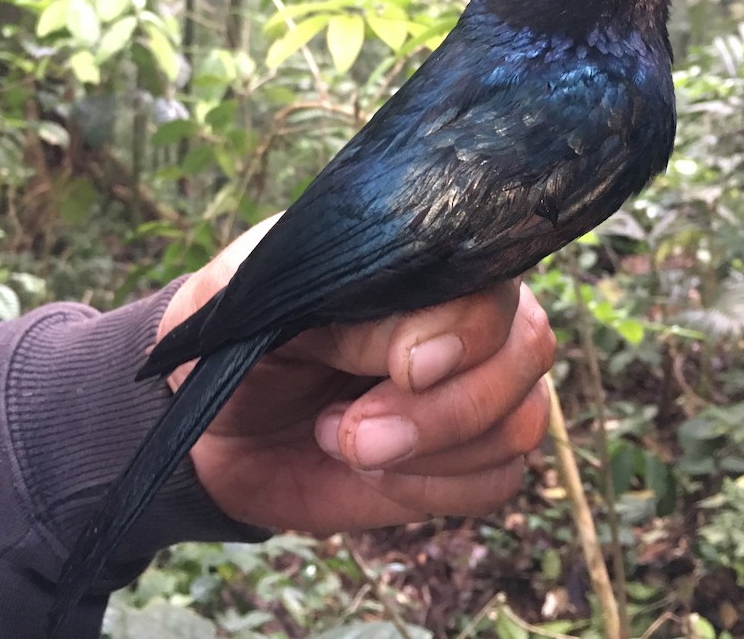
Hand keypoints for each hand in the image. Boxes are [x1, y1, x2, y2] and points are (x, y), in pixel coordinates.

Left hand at [156, 216, 556, 534]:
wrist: (216, 429)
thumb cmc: (237, 343)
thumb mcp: (265, 309)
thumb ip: (344, 311)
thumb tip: (423, 354)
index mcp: (420, 257)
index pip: (488, 282)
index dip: (459, 333)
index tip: (404, 369)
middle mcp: (466, 313)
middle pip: (527, 349)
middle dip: (444, 410)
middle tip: (353, 433)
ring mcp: (475, 385)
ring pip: (522, 420)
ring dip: (432, 452)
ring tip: (342, 439)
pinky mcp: (465, 456)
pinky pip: (499, 478)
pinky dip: (434, 488)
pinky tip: (375, 474)